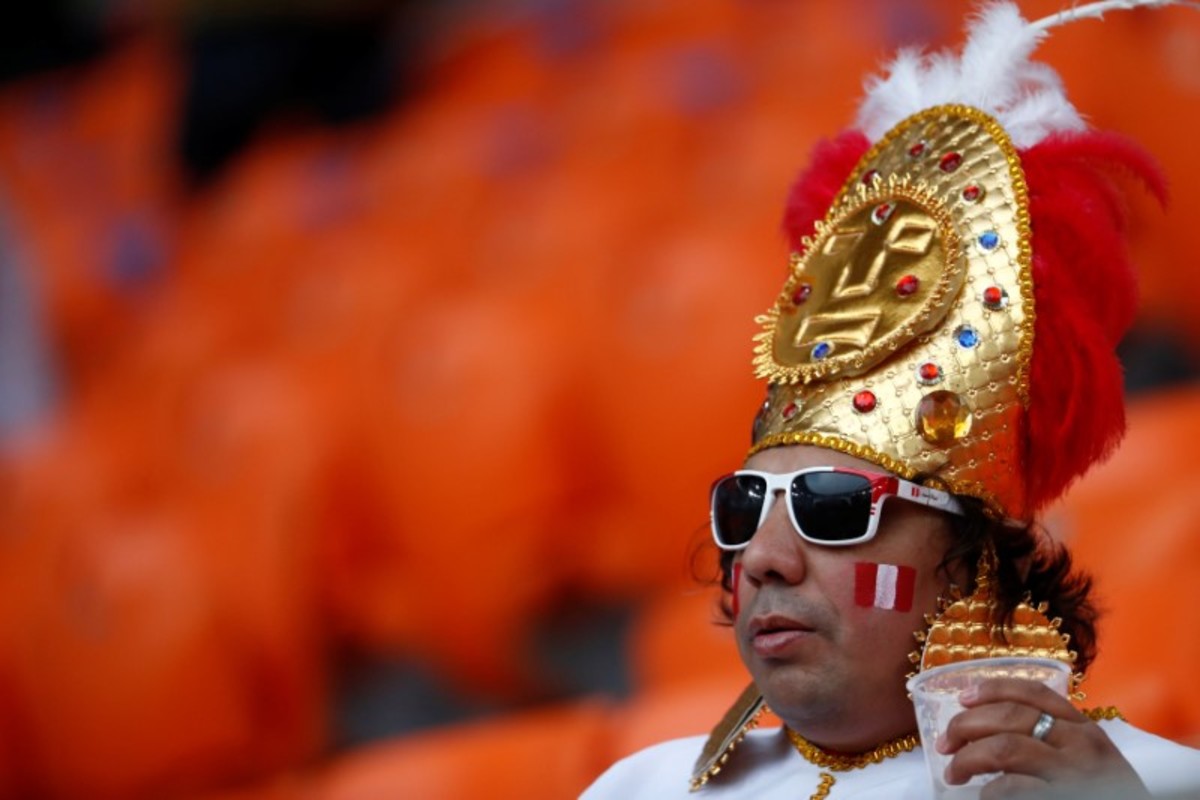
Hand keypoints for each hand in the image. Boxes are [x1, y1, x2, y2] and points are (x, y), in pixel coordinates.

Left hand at [935, 677, 1151, 798]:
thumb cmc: (1104, 795)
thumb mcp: (1088, 761)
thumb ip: (1052, 741)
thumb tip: (989, 733)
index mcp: (1083, 729)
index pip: (1032, 692)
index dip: (992, 689)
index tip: (962, 698)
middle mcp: (1081, 744)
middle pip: (1010, 716)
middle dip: (966, 726)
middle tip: (944, 744)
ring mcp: (1076, 774)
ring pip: (1005, 748)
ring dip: (967, 759)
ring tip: (953, 773)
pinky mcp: (1067, 797)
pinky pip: (1015, 787)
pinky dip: (990, 791)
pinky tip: (983, 796)